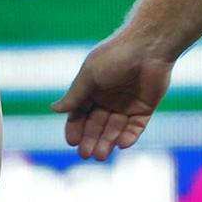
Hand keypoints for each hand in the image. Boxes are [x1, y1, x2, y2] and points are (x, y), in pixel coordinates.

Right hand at [51, 35, 173, 160]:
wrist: (149, 47)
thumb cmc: (115, 56)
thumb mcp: (90, 75)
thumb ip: (75, 95)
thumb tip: (53, 109)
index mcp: (93, 88)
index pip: (80, 113)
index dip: (75, 127)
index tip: (72, 142)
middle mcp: (108, 98)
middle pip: (97, 125)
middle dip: (90, 139)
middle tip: (86, 154)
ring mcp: (127, 104)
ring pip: (115, 129)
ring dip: (107, 142)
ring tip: (100, 154)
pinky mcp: (145, 108)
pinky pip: (135, 127)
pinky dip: (128, 137)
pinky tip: (121, 144)